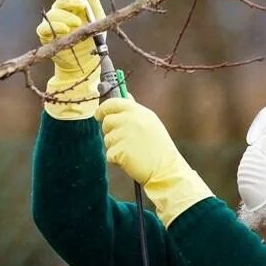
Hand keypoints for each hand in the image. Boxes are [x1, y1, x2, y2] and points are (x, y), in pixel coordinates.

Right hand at [36, 0, 103, 119]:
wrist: (88, 63)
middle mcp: (63, 12)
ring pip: (53, 13)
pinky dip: (54, 27)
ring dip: (65, 16)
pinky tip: (64, 29)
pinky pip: (45, 28)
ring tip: (76, 24)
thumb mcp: (98, 19)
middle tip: (80, 5)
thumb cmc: (93, 40)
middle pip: (61, 0)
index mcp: (75, 6)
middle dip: (69, 0)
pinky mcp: (47, 36)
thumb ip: (93, 2)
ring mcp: (53, 23)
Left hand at [97, 96, 213, 224]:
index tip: (98, 115)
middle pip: (107, 121)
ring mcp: (126, 134)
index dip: (103, 109)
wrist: (166, 170)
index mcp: (139, 111)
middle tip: (122, 141)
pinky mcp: (121, 150)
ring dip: (114, 147)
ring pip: (107, 139)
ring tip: (131, 152)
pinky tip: (130, 161)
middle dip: (109, 131)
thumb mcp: (150, 122)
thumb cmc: (158, 148)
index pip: (113, 103)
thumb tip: (126, 95)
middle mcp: (131, 120)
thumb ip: (135, 110)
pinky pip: (109, 154)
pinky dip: (116, 160)